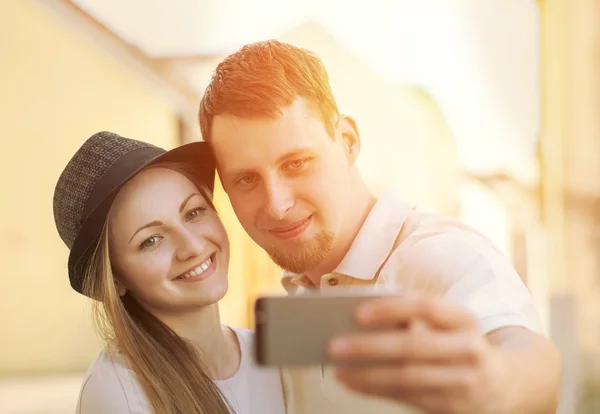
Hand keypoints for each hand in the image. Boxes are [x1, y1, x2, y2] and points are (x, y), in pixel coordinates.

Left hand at [327, 295, 507, 413]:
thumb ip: (415, 321)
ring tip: (337, 367)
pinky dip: (375, 388)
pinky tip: (352, 380)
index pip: (426, 307)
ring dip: (367, 374)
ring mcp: (463, 382)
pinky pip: (407, 397)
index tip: (358, 311)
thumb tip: (360, 322)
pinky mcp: (453, 407)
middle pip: (413, 347)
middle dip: (369, 347)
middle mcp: (468, 349)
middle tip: (334, 344)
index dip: (392, 308)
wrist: (507, 384)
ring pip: (408, 378)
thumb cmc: (459, 344)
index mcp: (464, 319)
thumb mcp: (449, 325)